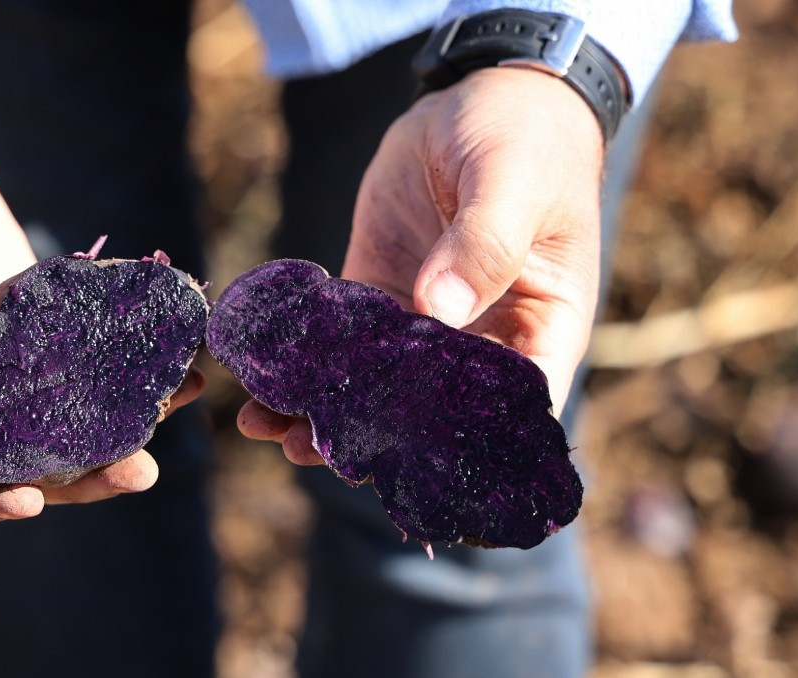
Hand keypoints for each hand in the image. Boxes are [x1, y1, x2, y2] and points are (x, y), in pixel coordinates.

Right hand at [0, 124, 201, 521]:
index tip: (29, 501)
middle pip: (10, 457)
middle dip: (75, 474)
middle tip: (139, 472)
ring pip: (55, 417)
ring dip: (117, 426)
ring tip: (179, 405)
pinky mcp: (31, 332)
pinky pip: (78, 360)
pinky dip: (123, 365)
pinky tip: (177, 357)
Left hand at [241, 68, 604, 463]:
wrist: (485, 97)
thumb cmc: (527, 140)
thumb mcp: (514, 183)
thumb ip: (484, 243)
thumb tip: (440, 310)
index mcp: (538, 328)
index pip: (509, 408)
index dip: (461, 445)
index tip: (401, 461)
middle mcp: (481, 339)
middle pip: (430, 412)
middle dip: (372, 437)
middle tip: (310, 451)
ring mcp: (425, 321)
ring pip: (376, 385)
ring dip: (324, 409)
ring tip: (268, 426)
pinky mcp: (378, 291)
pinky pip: (340, 339)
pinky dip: (303, 360)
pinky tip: (260, 374)